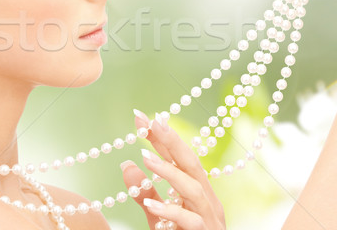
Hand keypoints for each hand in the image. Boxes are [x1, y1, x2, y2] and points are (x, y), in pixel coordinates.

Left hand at [120, 110, 225, 229]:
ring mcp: (209, 219)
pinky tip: (149, 204)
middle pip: (193, 164)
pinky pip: (191, 221)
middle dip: (172, 141)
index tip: (141, 117)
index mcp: (198, 193)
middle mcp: (207, 201)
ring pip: (194, 189)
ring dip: (169, 171)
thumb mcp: (159, 218)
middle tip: (151, 122)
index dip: (162, 137)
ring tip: (144, 157)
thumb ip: (146, 194)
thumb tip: (126, 165)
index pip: (180, 158)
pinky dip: (171, 211)